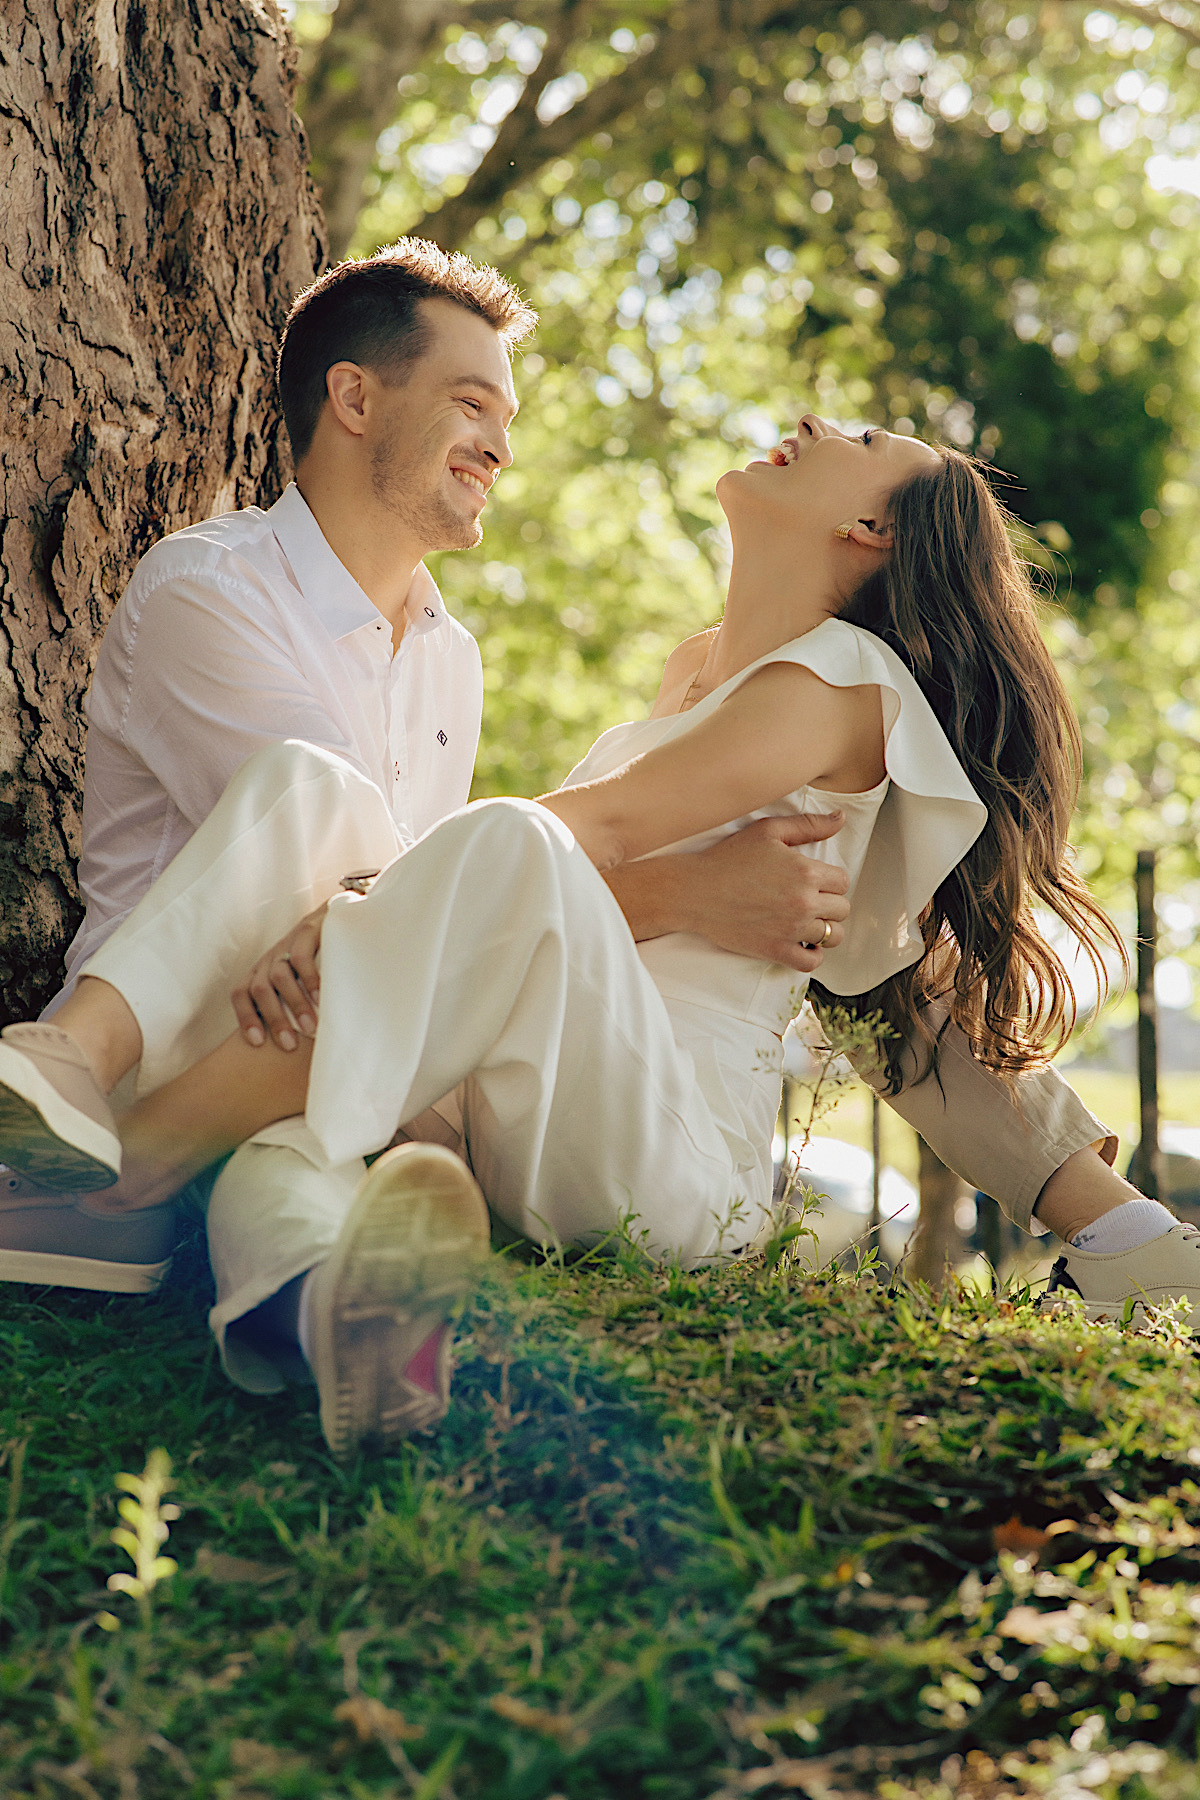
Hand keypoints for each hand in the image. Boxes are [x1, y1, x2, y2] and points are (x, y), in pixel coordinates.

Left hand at [231, 903, 327, 1049]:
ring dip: (293, 1005)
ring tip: (310, 1028)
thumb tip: (298, 1049)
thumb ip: (296, 1007)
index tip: (258, 1043)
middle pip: (258, 990)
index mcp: (263, 971)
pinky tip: (322, 998)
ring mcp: (287, 943)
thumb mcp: (303, 983)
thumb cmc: (324, 960)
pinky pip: (300, 958)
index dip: (245, 1017)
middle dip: (273, 1020)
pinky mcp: (306, 930)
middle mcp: (270, 958)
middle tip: (290, 1046)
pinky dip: (309, 980)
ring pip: (278, 977)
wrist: (343, 916)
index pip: (241, 993)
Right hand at [679, 814, 850, 971]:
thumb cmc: (727, 858)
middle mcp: (803, 902)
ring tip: (808, 922)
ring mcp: (791, 929)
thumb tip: (839, 819)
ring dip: (824, 929)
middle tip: (809, 900)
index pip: (842, 881)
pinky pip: (811, 962)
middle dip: (829, 903)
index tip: (814, 882)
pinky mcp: (775, 950)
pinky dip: (813, 955)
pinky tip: (803, 944)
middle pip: (841, 909)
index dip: (830, 881)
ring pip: (832, 936)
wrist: (694, 891)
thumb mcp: (768, 830)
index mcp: (806, 871)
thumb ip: (808, 824)